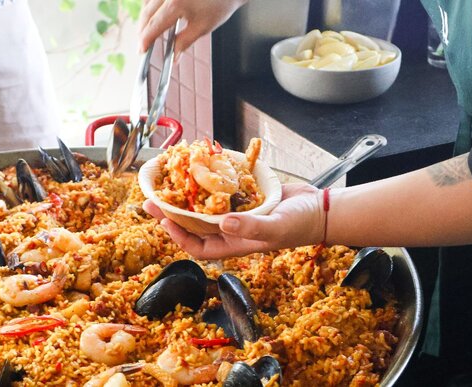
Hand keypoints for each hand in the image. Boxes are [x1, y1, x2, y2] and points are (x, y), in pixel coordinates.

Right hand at [138, 0, 247, 56]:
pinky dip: (152, 5)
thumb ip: (184, 42)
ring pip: (148, 2)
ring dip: (146, 17)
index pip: (154, 25)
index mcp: (176, 4)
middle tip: (143, 44)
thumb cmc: (220, 5)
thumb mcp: (203, 27)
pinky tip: (154, 15)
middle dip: (143, 30)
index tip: (141, 50)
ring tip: (148, 32)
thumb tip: (174, 58)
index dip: (145, 39)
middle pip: (147, 12)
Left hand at [143, 183, 325, 259]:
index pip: (199, 245)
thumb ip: (251, 228)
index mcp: (235, 243)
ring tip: (166, 183)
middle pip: (194, 224)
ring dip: (185, 197)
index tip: (163, 220)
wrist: (320, 208)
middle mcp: (231, 229)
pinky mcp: (244, 197)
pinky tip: (197, 170)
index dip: (179, 236)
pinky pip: (220, 192)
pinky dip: (207, 183)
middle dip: (172, 213)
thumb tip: (223, 223)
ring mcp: (237, 213)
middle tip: (151, 199)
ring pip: (204, 207)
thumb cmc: (300, 224)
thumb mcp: (276, 227)